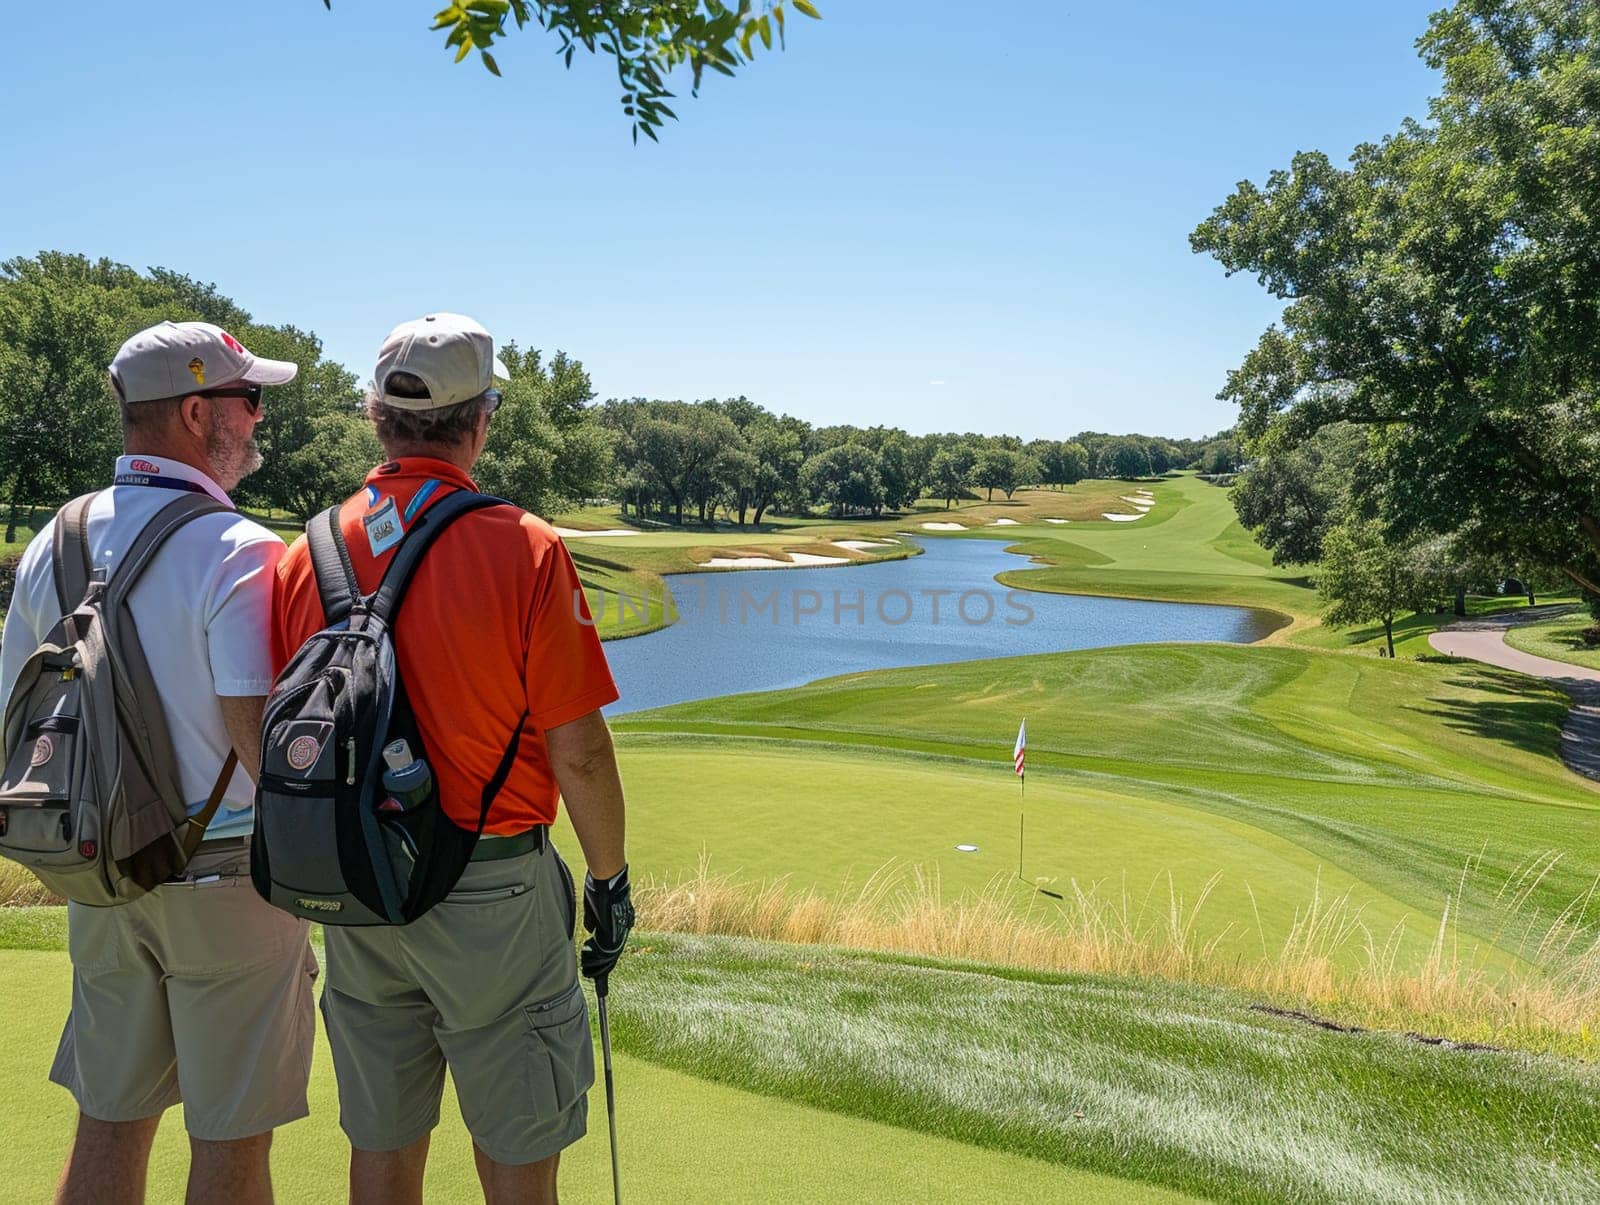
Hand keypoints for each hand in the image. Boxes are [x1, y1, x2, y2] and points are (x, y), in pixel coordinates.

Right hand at [581, 863, 633, 979]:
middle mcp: (619, 931)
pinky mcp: (612, 933)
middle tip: (600, 984)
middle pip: (612, 955)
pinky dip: (597, 963)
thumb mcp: (593, 907)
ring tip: (592, 979)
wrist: (608, 879)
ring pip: (609, 958)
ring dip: (599, 969)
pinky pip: (606, 954)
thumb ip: (592, 920)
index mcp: (616, 924)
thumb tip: (589, 930)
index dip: (606, 959)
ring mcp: (617, 932)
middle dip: (604, 970)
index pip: (611, 946)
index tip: (603, 972)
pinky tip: (591, 969)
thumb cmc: (600, 888)